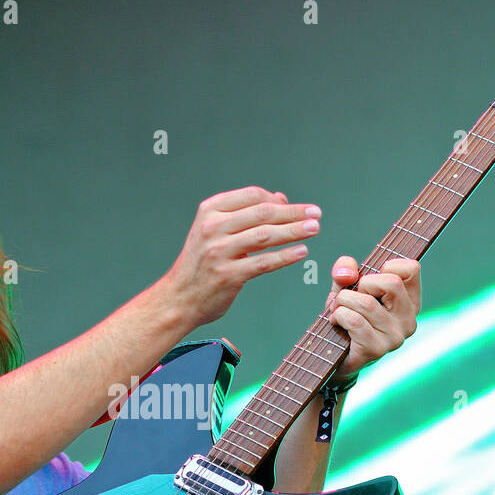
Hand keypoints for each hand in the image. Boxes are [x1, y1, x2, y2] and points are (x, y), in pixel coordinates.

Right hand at [162, 187, 321, 329]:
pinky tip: (302, 252)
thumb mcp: (213, 231)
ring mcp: (219, 252)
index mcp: (210, 211)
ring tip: (314, 228)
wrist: (178, 298)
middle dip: (293, 212)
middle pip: (263, 213)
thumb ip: (243, 215)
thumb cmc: (201, 264)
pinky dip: (285, 256)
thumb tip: (280, 199)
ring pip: (266, 236)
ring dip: (294, 231)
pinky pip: (264, 262)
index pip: (252, 196)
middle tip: (316, 213)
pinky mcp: (228, 275)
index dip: (278, 199)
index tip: (295, 207)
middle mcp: (213, 228)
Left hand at [325, 255, 420, 378]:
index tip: (370, 280)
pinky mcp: (376, 349)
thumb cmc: (347, 319)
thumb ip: (346, 272)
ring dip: (342, 301)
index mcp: (410, 302)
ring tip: (336, 310)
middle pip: (391, 282)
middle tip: (350, 296)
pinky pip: (354, 320)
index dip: (386, 265)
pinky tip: (335, 321)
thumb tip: (346, 272)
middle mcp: (408, 320)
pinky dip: (338, 315)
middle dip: (361, 284)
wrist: (337, 358)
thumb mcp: (347, 289)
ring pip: (367, 302)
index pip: (412, 269)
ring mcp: (394, 337)